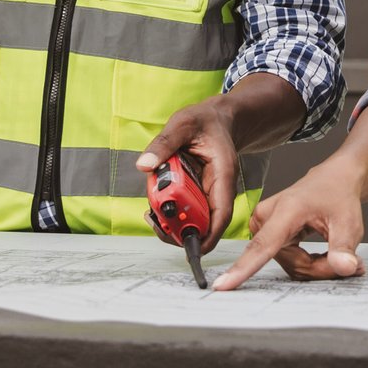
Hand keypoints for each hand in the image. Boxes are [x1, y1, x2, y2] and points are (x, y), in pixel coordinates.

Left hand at [136, 97, 241, 253]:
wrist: (217, 119)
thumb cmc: (206, 121)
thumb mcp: (183, 124)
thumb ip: (164, 143)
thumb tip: (145, 164)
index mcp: (222, 174)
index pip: (221, 213)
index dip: (209, 235)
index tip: (193, 248)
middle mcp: (217, 188)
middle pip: (203, 222)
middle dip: (179, 228)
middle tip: (155, 222)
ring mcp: (207, 192)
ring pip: (191, 217)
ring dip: (171, 218)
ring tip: (151, 213)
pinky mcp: (196, 191)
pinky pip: (183, 206)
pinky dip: (168, 207)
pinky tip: (154, 202)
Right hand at [210, 159, 366, 290]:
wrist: (336, 179)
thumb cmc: (339, 195)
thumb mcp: (350, 222)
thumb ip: (345, 248)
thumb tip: (345, 268)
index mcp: (286, 210)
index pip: (262, 246)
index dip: (243, 268)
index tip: (223, 285)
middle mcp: (268, 216)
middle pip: (289, 263)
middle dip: (319, 268)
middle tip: (348, 262)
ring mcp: (264, 225)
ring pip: (290, 266)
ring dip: (316, 267)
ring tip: (338, 255)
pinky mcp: (266, 233)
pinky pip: (287, 261)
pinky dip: (309, 263)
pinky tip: (327, 255)